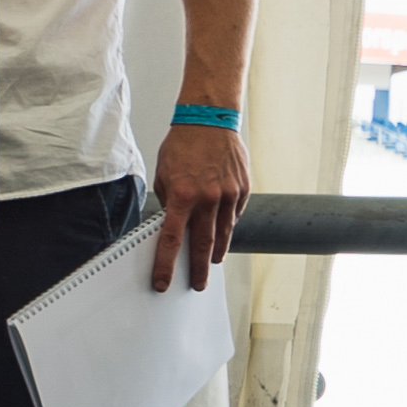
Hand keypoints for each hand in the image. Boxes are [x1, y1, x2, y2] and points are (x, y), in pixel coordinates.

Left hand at [150, 122, 248, 289]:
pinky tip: (222, 231)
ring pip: (223, 234)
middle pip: (203, 245)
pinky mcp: (243, 190)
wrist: (209, 122)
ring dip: (216, 252)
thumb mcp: (164, 176)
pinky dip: (227, 225)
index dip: (167, 265)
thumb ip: (170, 204)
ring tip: (210, 263)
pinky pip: (234, 215)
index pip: (172, 241)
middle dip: (199, 269)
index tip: (163, 282)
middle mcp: (208, 199)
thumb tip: (171, 226)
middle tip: (198, 284)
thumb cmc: (182, 146)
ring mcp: (229, 195)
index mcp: (182, 197)